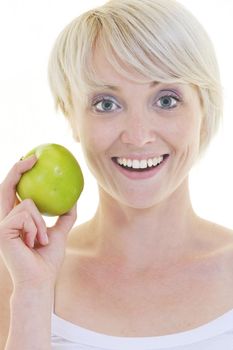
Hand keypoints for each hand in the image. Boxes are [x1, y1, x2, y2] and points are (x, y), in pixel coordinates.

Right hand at [0, 156, 76, 288]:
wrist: (40, 280)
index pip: (13, 192)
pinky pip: (27, 214)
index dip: (18, 174)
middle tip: (32, 158)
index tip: (32, 160)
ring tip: (41, 240)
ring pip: (27, 203)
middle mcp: (4, 219)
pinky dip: (37, 227)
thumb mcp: (60, 232)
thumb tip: (74, 198)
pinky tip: (34, 243)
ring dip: (41, 222)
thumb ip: (64, 216)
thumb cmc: (47, 259)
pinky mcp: (1, 229)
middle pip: (6, 187)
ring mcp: (0, 224)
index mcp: (15, 220)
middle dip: (17, 169)